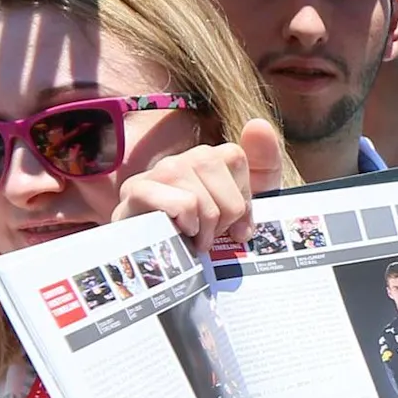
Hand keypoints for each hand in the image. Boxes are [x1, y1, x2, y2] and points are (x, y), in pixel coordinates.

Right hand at [110, 118, 286, 248]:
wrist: (160, 274)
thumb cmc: (206, 240)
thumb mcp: (243, 208)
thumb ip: (262, 168)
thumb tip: (258, 124)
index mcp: (204, 163)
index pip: (234, 155)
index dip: (244, 196)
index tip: (239, 229)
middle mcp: (177, 161)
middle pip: (214, 162)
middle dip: (225, 211)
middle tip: (214, 236)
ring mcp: (153, 175)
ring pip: (196, 185)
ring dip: (205, 224)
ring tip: (196, 241)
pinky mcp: (135, 195)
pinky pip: (181, 202)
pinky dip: (189, 224)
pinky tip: (181, 237)